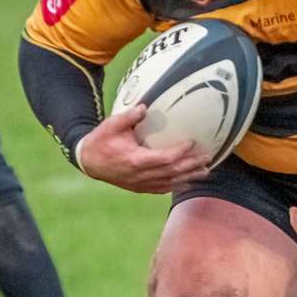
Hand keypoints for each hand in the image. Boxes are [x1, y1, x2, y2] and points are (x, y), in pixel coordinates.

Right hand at [76, 105, 209, 193]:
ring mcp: (141, 184)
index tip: (192, 142)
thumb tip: (144, 107)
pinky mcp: (140, 188)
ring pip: (170, 183)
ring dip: (189, 177)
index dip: (180, 152)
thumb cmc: (101, 141)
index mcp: (135, 160)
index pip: (164, 158)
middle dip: (191, 165)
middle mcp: (141, 175)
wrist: (89, 162)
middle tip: (208, 157)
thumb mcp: (112, 125)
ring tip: (206, 171)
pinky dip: (177, 185)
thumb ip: (129, 117)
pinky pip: (162, 188)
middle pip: (172, 172)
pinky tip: (188, 181)